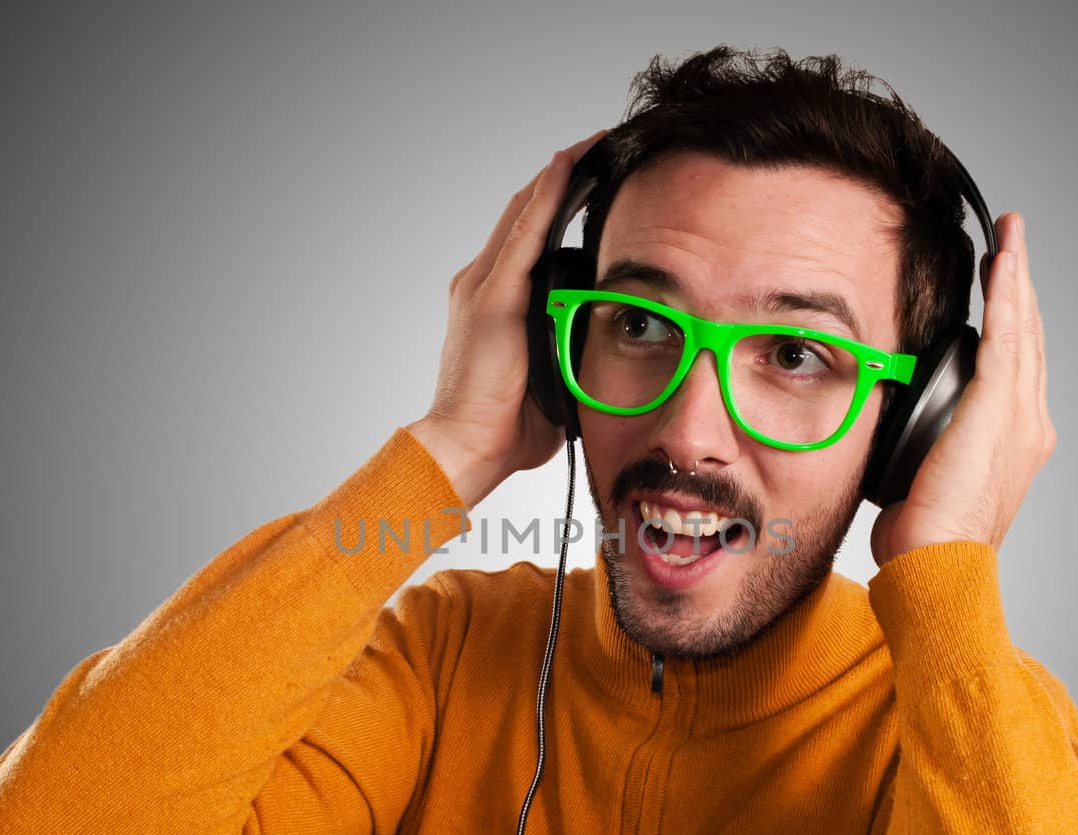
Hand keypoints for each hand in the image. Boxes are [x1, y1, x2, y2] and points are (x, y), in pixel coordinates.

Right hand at [409, 129, 607, 506]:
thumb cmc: (505, 426)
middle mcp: (481, 284)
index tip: (592, 180)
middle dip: (562, 179)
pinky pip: (524, 233)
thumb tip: (610, 351)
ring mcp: (483, 286)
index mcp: (493, 303)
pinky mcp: (492, 296)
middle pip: (525, 215)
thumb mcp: (550, 378)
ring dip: (559, 176)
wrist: (467, 446)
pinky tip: (567, 166)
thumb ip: (570, 353)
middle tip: (599, 148)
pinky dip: (547, 196)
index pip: (528, 239)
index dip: (557, 205)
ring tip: (591, 144)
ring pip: (525, 213)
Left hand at [869, 212, 1055, 567]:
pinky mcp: (999, 411)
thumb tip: (889, 437)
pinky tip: (1003, 262)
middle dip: (1018, 288)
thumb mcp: (921, 483)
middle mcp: (1028, 426)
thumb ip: (919, 450)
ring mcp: (1020, 419)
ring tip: (1010, 237)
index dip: (1009, 322)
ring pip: (1023, 330)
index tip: (998, 285)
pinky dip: (1007, 296)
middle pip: (1028, 339)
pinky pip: (1008, 339)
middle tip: (1010, 243)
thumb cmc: (925, 545)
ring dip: (1015, 278)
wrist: (938, 570)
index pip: (1014, 367)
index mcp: (1012, 443)